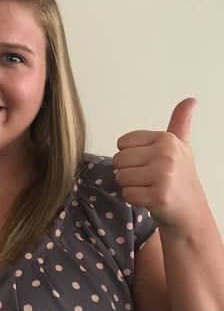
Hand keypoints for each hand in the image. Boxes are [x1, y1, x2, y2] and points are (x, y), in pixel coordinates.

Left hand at [112, 98, 207, 235]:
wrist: (190, 211)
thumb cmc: (180, 177)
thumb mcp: (181, 146)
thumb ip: (180, 123)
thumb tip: (191, 99)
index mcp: (166, 139)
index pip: (122, 143)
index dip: (129, 156)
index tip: (147, 163)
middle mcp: (166, 154)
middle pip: (118, 160)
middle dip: (127, 172)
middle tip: (147, 178)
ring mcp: (163, 175)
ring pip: (121, 177)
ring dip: (130, 186)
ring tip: (148, 187)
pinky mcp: (158, 195)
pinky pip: (127, 194)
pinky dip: (133, 199)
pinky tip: (149, 199)